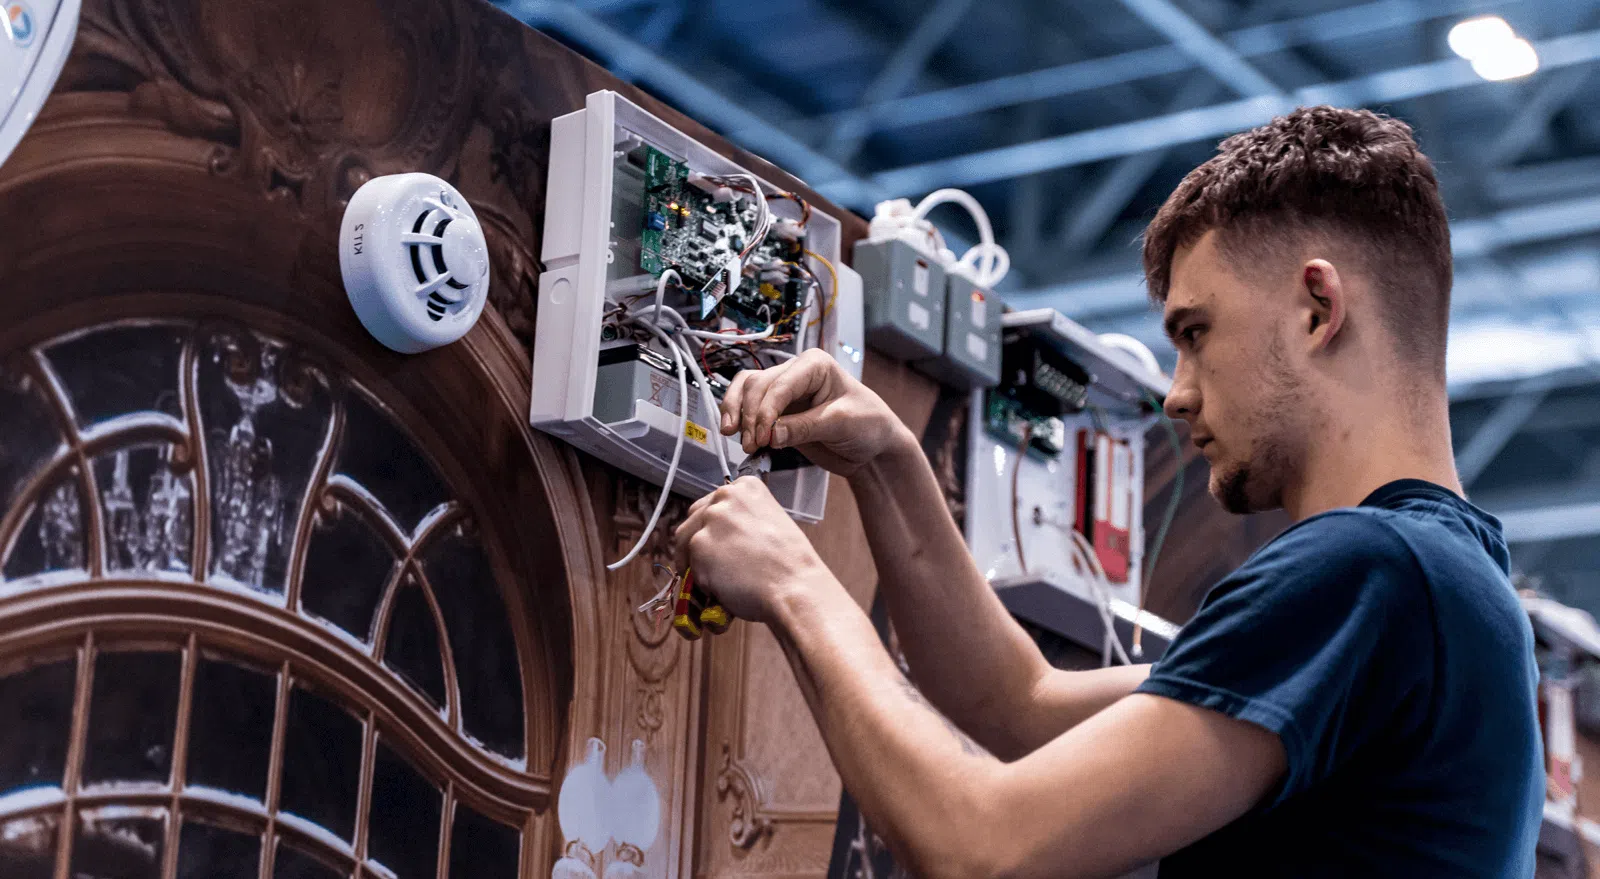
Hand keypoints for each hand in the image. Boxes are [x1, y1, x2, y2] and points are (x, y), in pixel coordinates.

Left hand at [673, 477, 832, 623]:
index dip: (714, 528)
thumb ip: (743, 520)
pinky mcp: (699, 543)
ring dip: (697, 562)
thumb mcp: (771, 523)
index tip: (721, 543)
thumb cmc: (789, 564)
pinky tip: (724, 587)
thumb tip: (720, 536)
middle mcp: (725, 495)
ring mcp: (710, 518)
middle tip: (716, 566)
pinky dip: (701, 580)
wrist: (794, 587)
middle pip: (694, 519)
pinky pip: (689, 565)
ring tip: (720, 580)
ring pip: (685, 542)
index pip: (714, 503)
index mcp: (746, 487)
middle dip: (700, 543)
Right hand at [720, 348, 904, 475]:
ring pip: (746, 392)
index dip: (765, 411)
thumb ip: (805, 428)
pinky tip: (739, 438)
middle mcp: (795, 373)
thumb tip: (770, 434)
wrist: (872, 448)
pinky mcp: (778, 413)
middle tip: (750, 444)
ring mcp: (784, 393)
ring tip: (737, 440)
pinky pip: (749, 410)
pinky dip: (740, 422)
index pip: (779, 384)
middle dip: (749, 415)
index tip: (762, 437)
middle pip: (756, 385)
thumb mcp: (842, 423)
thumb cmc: (869, 425)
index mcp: (814, 365)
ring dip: (737, 414)